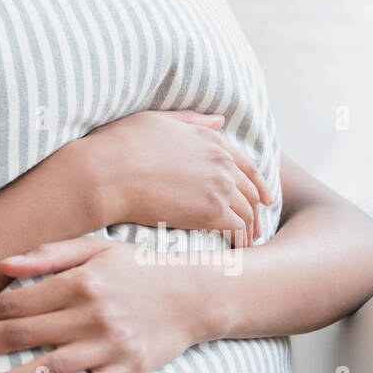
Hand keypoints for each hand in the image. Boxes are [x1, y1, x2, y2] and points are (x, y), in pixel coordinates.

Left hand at [0, 236, 208, 372]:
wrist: (198, 292)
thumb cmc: (139, 266)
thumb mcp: (96, 247)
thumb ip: (49, 255)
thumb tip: (3, 266)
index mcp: (76, 281)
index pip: (9, 300)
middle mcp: (88, 313)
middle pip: (17, 332)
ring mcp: (108, 345)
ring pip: (47, 367)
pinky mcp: (128, 370)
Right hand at [74, 110, 273, 247]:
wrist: (108, 173)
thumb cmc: (122, 145)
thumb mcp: (159, 121)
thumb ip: (193, 121)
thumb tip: (220, 121)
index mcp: (211, 139)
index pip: (246, 166)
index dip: (258, 184)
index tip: (263, 200)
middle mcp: (222, 162)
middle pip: (250, 191)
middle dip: (256, 211)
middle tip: (255, 228)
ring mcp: (220, 187)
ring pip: (247, 213)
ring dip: (250, 230)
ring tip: (246, 244)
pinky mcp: (212, 213)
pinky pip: (237, 230)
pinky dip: (241, 242)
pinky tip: (236, 251)